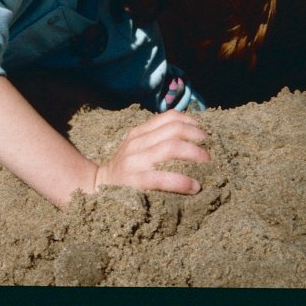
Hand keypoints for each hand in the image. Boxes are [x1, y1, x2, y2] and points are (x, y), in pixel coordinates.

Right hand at [94, 109, 210, 194]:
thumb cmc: (125, 171)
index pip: (169, 117)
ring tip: (207, 164)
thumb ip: (156, 140)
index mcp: (138, 132)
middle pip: (174, 129)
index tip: (205, 134)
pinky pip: (162, 177)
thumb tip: (192, 137)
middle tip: (210, 151)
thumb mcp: (136, 149)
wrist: (95, 189)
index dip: (191, 122)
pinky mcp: (134, 182)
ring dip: (194, 154)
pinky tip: (194, 186)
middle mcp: (136, 143)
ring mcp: (134, 161)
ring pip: (171, 148)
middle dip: (197, 137)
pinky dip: (182, 181)